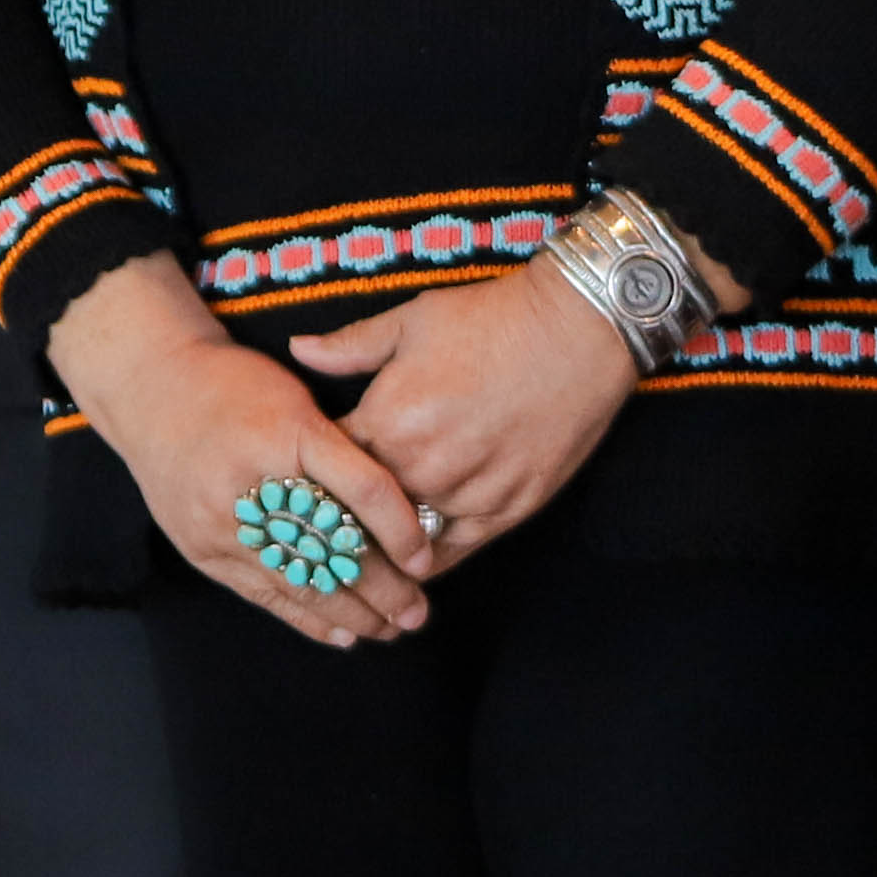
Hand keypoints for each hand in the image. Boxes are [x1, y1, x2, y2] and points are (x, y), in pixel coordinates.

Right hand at [45, 256, 434, 644]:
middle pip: (332, 547)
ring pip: (301, 580)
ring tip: (391, 628)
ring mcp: (222, 521)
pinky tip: (343, 633)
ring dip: (353, 613)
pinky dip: (307, 618)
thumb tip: (401, 513)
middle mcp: (253, 480)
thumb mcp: (296, 399)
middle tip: (418, 611)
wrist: (149, 390)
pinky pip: (264, 593)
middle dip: (384, 588)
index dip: (401, 529)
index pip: (362, 490)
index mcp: (287, 430)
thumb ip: (341, 450)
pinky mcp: (203, 548)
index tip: (425, 557)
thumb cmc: (235, 388)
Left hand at [293, 274, 638, 561]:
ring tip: (362, 547)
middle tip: (324, 522)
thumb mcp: (410, 321)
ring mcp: (469, 493)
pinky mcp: (510, 510)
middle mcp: (423, 467)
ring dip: (382, 541)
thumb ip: (350, 347)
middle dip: (342, 514)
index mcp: (387, 421)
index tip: (306, 476)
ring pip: (404, 539)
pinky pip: (453, 552)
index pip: (327, 468)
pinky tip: (409, 557)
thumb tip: (299, 350)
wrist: (578, 330)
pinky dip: (427, 557)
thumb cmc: (491, 318)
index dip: (313, 472)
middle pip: (360, 512)